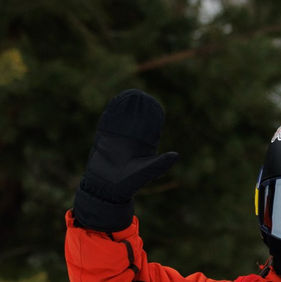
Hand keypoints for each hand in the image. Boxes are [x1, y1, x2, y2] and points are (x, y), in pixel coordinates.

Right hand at [73, 89, 179, 230]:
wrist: (107, 189)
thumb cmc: (129, 183)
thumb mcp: (147, 171)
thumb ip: (160, 163)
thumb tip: (176, 155)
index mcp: (144, 146)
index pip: (149, 127)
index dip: (151, 115)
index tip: (154, 104)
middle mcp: (131, 140)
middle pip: (135, 119)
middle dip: (138, 107)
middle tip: (141, 94)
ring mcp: (117, 137)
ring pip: (122, 118)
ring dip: (126, 106)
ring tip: (130, 93)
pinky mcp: (104, 137)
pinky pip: (109, 121)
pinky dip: (113, 111)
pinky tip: (115, 100)